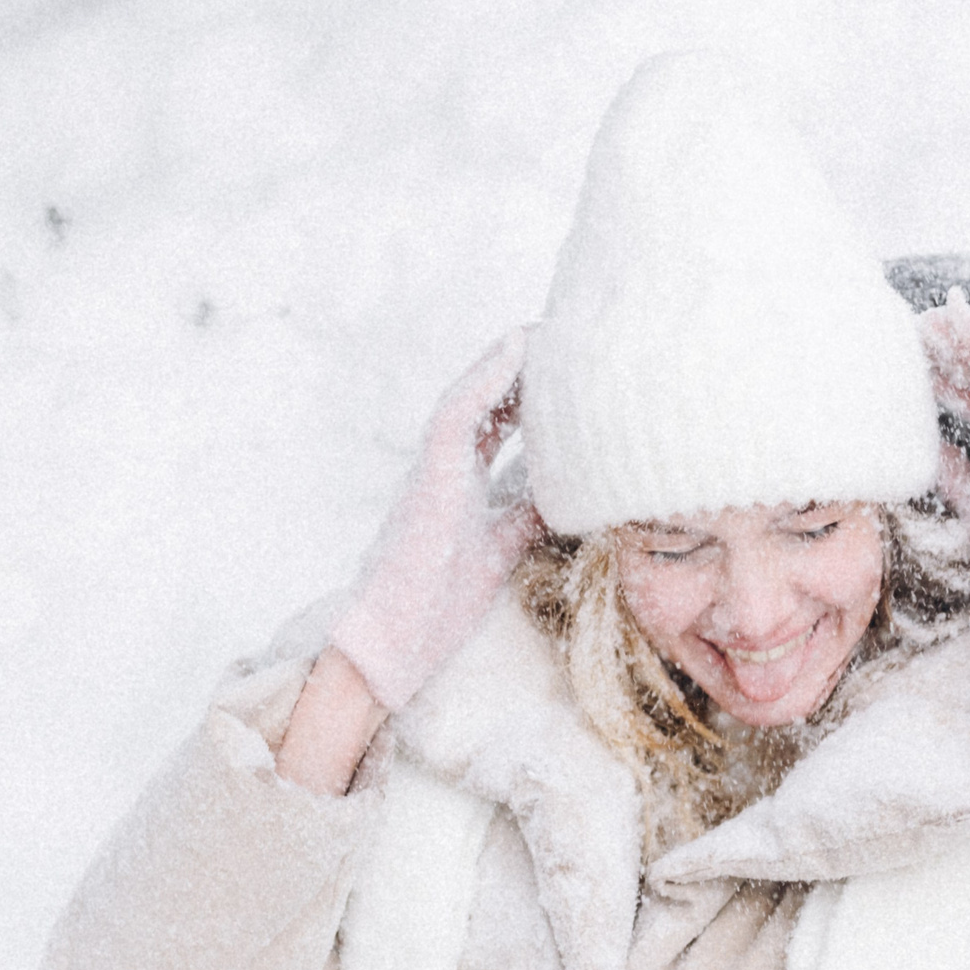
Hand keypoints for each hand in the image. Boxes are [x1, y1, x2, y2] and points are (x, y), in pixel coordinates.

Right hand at [327, 327, 537, 711]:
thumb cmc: (438, 602)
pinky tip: (514, 352)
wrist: (394, 640)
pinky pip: (456, 415)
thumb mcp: (503, 548)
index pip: (499, 424)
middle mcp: (445, 466)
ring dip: (503, 360)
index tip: (565, 372)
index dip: (529, 394)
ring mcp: (433, 468)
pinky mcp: (429, 476)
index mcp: (461, 482)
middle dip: (520, 368)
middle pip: (486, 401)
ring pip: (469, 396)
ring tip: (540, 329)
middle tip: (560, 339)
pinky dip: (485, 380)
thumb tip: (575, 495)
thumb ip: (528, 516)